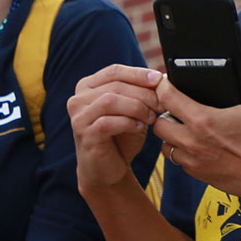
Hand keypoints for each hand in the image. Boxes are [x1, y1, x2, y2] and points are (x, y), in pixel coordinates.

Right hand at [67, 64, 163, 195]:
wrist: (107, 170)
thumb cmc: (121, 136)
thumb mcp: (132, 109)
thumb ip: (141, 91)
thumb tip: (161, 78)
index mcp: (88, 86)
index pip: (115, 71)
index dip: (138, 74)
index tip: (159, 79)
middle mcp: (78, 99)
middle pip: (116, 85)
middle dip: (143, 93)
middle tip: (161, 104)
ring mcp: (79, 117)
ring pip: (110, 100)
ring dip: (137, 107)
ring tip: (151, 117)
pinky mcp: (84, 135)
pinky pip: (107, 122)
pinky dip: (128, 122)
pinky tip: (139, 127)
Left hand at [155, 77, 240, 200]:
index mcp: (204, 120)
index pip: (167, 98)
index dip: (164, 87)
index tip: (167, 84)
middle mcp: (193, 142)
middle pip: (158, 125)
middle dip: (164, 114)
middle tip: (176, 109)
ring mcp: (195, 162)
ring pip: (166, 147)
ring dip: (172, 137)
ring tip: (185, 130)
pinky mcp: (201, 176)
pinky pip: (180, 163)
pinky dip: (184, 153)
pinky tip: (199, 146)